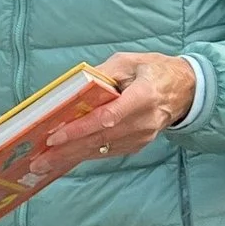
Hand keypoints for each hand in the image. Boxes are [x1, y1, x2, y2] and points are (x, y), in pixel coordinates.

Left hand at [19, 52, 200, 187]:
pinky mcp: (138, 145)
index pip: (107, 118)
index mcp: (143, 97)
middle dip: (66, 150)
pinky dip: (85, 155)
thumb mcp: (130, 61)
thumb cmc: (154, 71)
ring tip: (44, 164)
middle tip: (38, 160)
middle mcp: (143, 122)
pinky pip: (108, 152)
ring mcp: (142, 137)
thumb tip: (76, 88)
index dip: (80, 129)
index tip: (55, 136)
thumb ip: (104, 73)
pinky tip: (64, 159)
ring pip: (102, 150)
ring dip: (71, 157)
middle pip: (100, 140)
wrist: (186, 90)